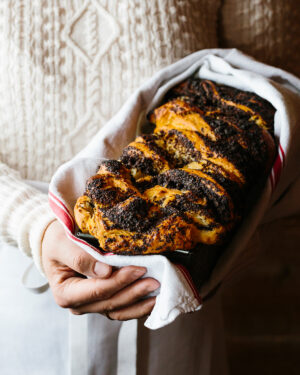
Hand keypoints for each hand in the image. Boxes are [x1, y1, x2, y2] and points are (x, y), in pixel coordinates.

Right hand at [42, 220, 158, 319]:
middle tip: (155, 280)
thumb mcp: (62, 244)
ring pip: (118, 310)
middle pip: (110, 303)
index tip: (138, 269)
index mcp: (65, 293)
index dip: (119, 281)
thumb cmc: (58, 240)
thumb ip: (80, 257)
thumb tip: (105, 272)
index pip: (97, 291)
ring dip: (139, 303)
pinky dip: (137, 306)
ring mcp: (92, 305)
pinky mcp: (103, 301)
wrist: (57, 242)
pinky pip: (121, 308)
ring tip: (159, 293)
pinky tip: (153, 299)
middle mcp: (79, 304)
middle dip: (134, 292)